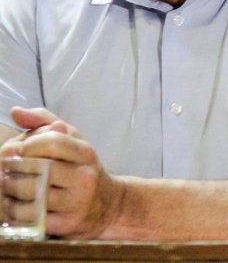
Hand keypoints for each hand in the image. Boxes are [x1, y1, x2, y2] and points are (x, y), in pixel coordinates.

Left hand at [1, 107, 124, 238]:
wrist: (108, 206)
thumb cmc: (82, 169)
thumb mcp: (72, 141)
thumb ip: (44, 122)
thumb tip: (16, 112)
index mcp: (85, 153)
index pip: (52, 142)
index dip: (26, 144)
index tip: (14, 150)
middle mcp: (84, 177)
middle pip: (37, 168)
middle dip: (11, 169)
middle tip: (5, 170)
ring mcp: (76, 202)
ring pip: (30, 194)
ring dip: (8, 190)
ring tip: (7, 186)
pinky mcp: (66, 224)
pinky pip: (29, 218)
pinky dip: (14, 211)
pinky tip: (15, 205)